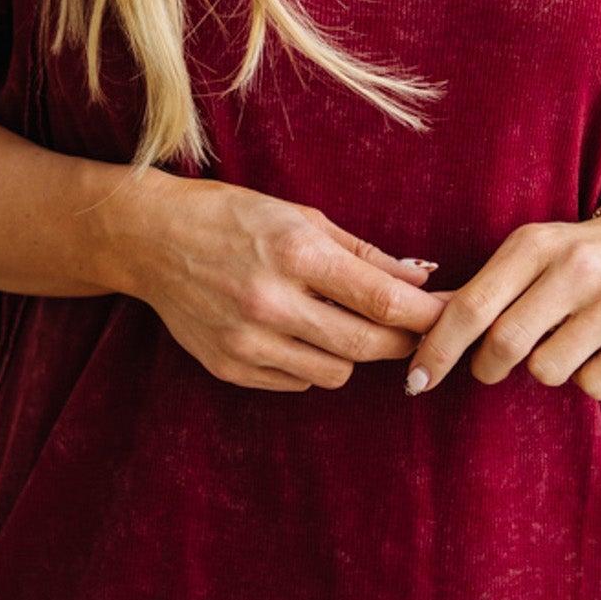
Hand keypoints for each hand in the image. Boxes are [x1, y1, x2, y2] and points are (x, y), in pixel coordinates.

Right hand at [94, 168, 446, 391]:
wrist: (151, 240)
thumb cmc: (234, 217)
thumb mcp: (302, 218)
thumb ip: (364, 253)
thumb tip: (423, 278)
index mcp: (297, 253)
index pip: (383, 301)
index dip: (426, 315)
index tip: (449, 317)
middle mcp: (272, 301)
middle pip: (367, 347)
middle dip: (402, 344)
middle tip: (414, 334)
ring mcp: (247, 340)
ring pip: (335, 373)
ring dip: (351, 354)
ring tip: (339, 324)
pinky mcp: (228, 366)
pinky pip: (296, 382)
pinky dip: (308, 364)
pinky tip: (296, 334)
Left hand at [402, 213, 600, 398]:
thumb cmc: (575, 257)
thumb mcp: (529, 253)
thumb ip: (480, 290)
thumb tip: (415, 325)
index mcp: (535, 244)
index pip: (471, 306)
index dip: (438, 349)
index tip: (417, 380)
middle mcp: (576, 268)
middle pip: (504, 345)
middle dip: (487, 366)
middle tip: (493, 363)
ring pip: (547, 371)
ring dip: (543, 368)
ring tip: (562, 340)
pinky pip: (592, 386)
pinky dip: (585, 378)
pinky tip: (597, 349)